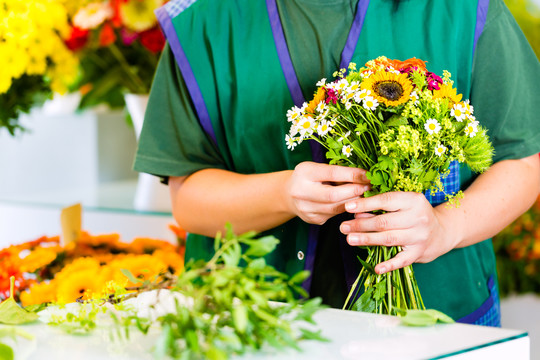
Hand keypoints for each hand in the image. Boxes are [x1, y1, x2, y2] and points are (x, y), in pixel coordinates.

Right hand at [285, 162, 370, 224]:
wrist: (287, 194)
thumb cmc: (308, 177)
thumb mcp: (318, 168)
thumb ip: (336, 172)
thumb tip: (364, 175)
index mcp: (304, 173)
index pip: (332, 173)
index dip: (353, 175)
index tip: (368, 174)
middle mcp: (301, 192)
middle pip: (334, 195)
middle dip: (355, 191)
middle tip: (370, 187)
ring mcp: (306, 208)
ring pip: (336, 208)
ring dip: (354, 201)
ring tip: (364, 195)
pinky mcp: (313, 219)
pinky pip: (335, 215)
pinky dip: (346, 208)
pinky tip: (353, 204)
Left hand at [340, 192, 455, 273]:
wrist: (442, 231)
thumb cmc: (415, 213)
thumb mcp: (403, 203)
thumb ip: (381, 206)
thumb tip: (355, 212)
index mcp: (414, 200)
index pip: (386, 200)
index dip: (365, 204)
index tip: (347, 207)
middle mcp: (419, 218)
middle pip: (385, 222)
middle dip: (361, 225)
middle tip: (343, 227)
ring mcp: (420, 237)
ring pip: (389, 239)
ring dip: (367, 239)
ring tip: (349, 239)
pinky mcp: (419, 253)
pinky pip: (402, 260)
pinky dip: (389, 265)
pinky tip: (376, 268)